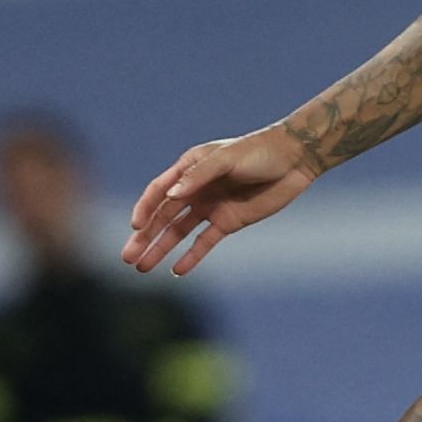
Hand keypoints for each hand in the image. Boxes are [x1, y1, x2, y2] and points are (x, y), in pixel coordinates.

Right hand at [121, 126, 318, 275]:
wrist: (294, 160)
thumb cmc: (259, 151)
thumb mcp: (227, 159)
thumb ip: (198, 176)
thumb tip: (171, 195)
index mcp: (190, 168)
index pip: (159, 191)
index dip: (145, 209)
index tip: (136, 227)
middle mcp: (195, 189)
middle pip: (163, 216)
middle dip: (144, 237)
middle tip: (127, 258)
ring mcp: (210, 207)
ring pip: (178, 232)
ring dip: (160, 249)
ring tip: (142, 268)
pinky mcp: (227, 222)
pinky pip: (204, 242)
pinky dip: (190, 257)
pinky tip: (176, 271)